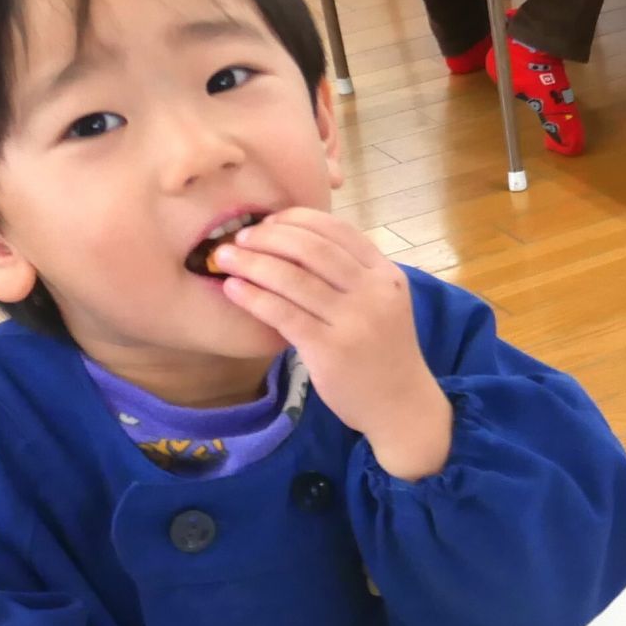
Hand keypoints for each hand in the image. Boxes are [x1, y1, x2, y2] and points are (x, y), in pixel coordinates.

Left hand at [216, 208, 452, 479]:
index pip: (337, 230)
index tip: (269, 221)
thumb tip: (294, 244)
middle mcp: (373, 291)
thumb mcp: (381, 303)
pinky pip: (283, 313)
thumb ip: (350, 275)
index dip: (297, 219)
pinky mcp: (330, 349)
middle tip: (240, 237)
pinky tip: (234, 289)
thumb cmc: (382, 352)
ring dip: (252, 262)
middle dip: (269, 237)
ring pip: (293, 278)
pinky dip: (253, 296)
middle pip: (312, 248)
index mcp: (385, 274)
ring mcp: (353, 321)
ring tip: (224, 257)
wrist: (401, 405)